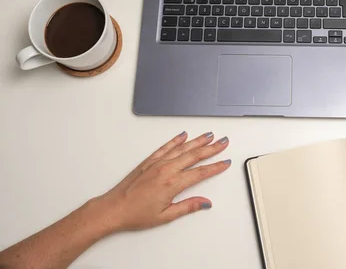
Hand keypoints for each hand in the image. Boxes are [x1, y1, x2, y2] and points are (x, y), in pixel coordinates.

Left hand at [94, 131, 230, 231]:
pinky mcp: (149, 161)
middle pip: (195, 155)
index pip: (200, 172)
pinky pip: (166, 147)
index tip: (225, 162)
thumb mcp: (165, 216)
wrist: (113, 208)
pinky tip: (183, 136)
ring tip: (209, 135)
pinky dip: (175, 140)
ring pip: (182, 148)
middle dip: (212, 148)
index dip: (215, 167)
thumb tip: (205, 203)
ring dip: (197, 141)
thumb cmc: (135, 214)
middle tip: (224, 142)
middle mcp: (166, 169)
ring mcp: (157, 163)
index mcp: (173, 184)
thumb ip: (188, 207)